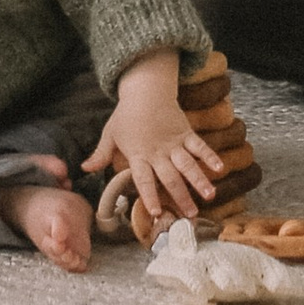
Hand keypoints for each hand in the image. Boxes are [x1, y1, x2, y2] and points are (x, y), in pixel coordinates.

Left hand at [86, 48, 225, 223]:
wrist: (146, 89)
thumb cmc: (127, 114)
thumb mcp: (110, 134)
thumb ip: (101, 154)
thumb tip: (84, 169)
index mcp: (138, 155)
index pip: (144, 180)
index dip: (150, 196)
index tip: (157, 212)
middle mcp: (158, 152)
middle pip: (170, 177)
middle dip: (181, 197)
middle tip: (190, 215)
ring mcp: (174, 143)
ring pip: (188, 164)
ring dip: (199, 181)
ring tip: (209, 196)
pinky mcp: (186, 133)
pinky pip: (199, 146)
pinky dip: (209, 156)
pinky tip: (220, 168)